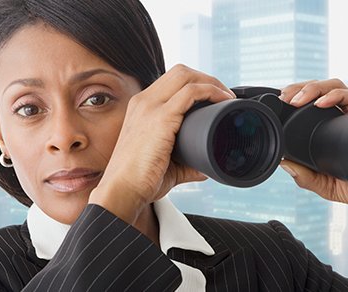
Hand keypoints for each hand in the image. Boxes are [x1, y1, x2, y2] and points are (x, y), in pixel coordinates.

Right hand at [89, 64, 234, 223]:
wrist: (121, 191)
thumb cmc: (139, 182)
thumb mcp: (165, 167)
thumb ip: (185, 165)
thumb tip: (203, 169)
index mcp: (141, 108)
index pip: (171, 82)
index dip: (195, 85)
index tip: (213, 99)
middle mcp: (143, 101)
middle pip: (180, 72)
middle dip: (206, 78)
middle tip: (224, 95)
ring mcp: (150, 107)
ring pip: (185, 75)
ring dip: (211, 82)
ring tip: (226, 97)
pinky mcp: (160, 117)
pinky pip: (191, 92)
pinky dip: (211, 91)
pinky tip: (223, 101)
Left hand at [279, 79, 347, 277]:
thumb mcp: (324, 185)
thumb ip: (305, 177)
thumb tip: (283, 162)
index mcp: (325, 130)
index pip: (307, 104)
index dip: (292, 97)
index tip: (278, 102)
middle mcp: (339, 118)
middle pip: (317, 90)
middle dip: (298, 88)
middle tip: (284, 97)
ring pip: (333, 86)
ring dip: (313, 87)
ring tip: (297, 99)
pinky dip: (336, 95)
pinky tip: (322, 103)